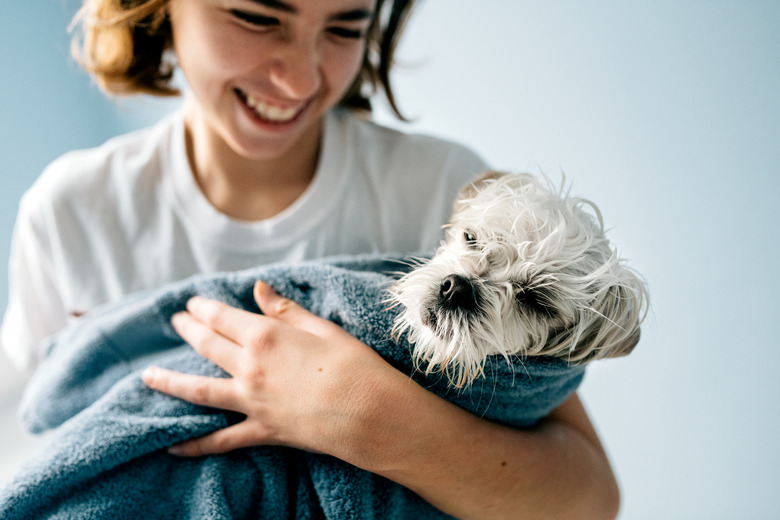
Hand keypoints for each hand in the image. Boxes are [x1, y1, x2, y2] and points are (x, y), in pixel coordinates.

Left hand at [142, 281, 388, 457]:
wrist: (371, 414)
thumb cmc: (355, 365)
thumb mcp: (322, 328)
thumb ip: (285, 310)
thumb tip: (258, 288)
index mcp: (266, 336)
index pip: (223, 317)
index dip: (203, 308)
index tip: (191, 303)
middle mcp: (251, 368)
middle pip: (208, 346)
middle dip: (188, 331)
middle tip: (175, 321)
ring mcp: (252, 401)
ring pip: (199, 391)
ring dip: (171, 382)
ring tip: (148, 377)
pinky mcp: (261, 430)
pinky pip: (220, 440)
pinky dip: (194, 445)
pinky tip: (172, 446)